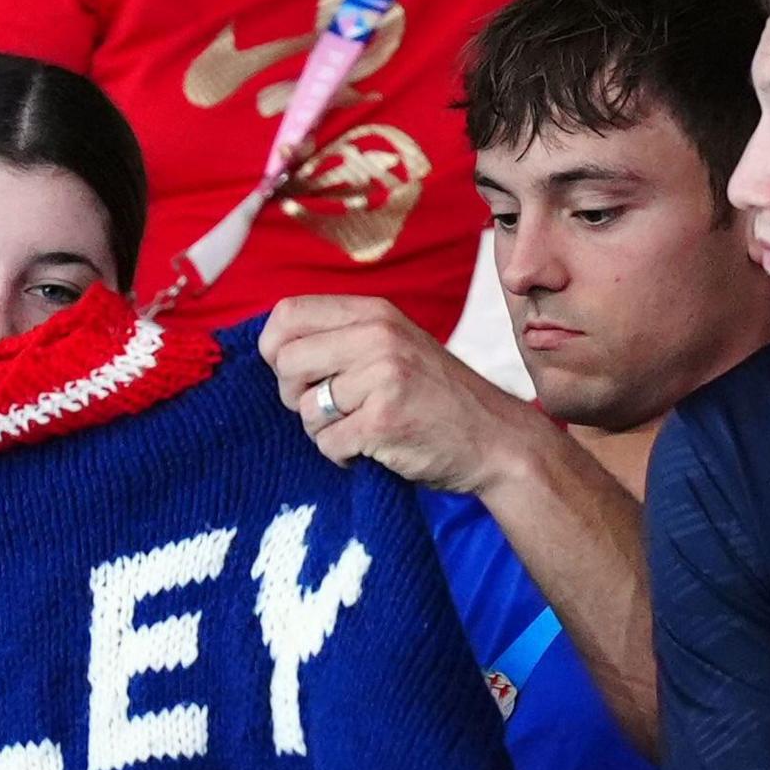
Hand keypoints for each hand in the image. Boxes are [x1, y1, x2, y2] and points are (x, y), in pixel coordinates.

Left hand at [259, 295, 548, 493]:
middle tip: (332, 411)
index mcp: (375, 313)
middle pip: (287, 363)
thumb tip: (272, 348)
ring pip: (307, 409)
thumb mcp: (395, 346)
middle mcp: (378, 337)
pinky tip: (373, 450)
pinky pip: (328, 444)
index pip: (287, 314)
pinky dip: (343, 456)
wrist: (498, 439)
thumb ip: (343, 338)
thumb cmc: (437, 398)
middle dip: (297, 397)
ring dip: (325, 432)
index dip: (274, 348)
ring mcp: (382, 378)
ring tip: (362, 430)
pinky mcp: (384, 422)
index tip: (295, 375)